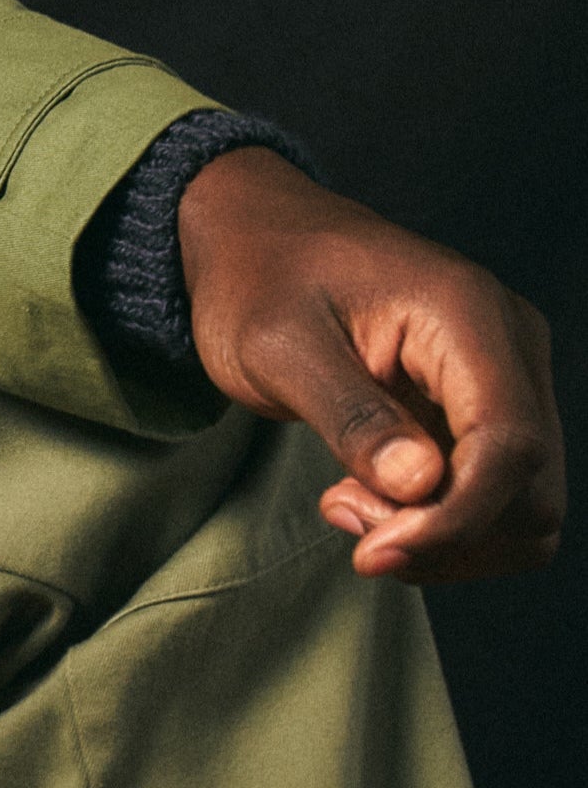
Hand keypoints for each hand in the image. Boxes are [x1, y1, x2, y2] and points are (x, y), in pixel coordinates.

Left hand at [176, 144, 562, 583]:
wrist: (254, 236)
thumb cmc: (258, 277)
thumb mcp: (275, 344)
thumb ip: (349, 415)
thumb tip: (423, 486)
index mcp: (467, 314)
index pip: (511, 446)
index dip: (456, 519)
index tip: (374, 551)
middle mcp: (510, 346)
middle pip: (532, 491)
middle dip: (444, 533)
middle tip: (345, 512)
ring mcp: (506, 379)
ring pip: (524, 507)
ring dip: (442, 536)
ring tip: (349, 501)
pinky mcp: (484, 409)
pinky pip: (493, 496)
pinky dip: (438, 522)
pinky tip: (366, 494)